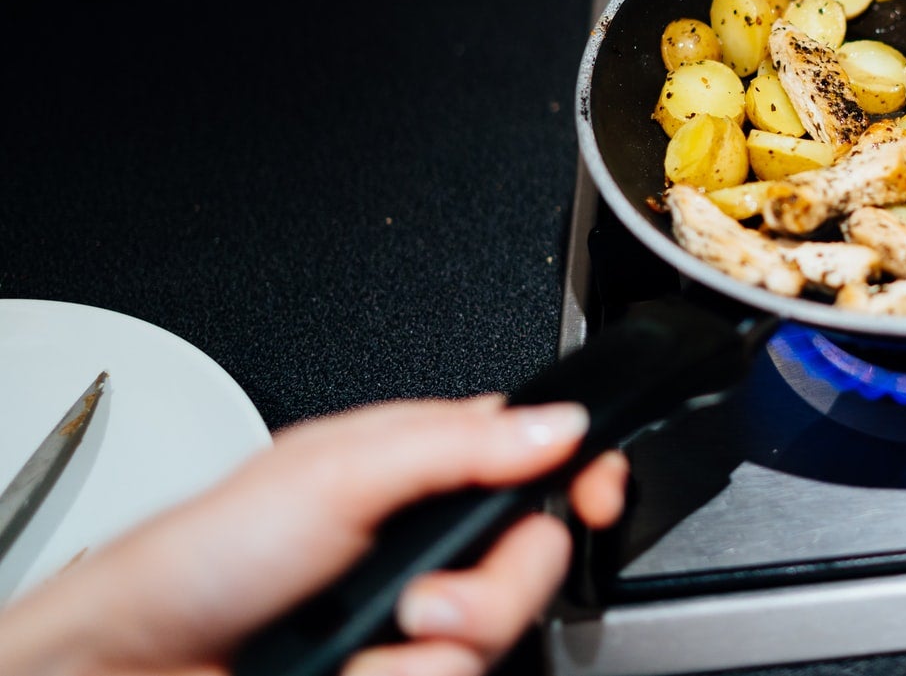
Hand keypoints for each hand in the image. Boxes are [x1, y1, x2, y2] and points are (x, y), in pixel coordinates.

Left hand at [0, 397, 629, 675]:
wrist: (139, 666)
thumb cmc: (208, 554)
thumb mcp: (338, 471)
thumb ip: (458, 443)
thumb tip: (560, 423)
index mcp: (424, 464)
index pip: (543, 456)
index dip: (584, 474)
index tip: (598, 494)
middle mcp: (430, 540)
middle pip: (537, 556)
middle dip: (494, 587)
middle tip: (430, 597)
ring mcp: (415, 618)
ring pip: (499, 634)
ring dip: (438, 648)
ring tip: (378, 636)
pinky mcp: (400, 671)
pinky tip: (354, 666)